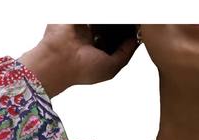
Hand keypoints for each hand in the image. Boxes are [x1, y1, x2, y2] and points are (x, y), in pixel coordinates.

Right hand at [19, 25, 138, 97]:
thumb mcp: (111, 67)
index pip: (115, 38)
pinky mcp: (76, 15)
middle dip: (121, 24)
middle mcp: (90, 37)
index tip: (139, 29)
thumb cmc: (82, 69)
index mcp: (97, 50)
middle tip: (136, 20)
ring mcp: (83, 25)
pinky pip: (92, 10)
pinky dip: (100, 14)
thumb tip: (136, 39)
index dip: (127, 34)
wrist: (58, 60)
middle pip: (111, 25)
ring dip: (113, 18)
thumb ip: (125, 53)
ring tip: (128, 15)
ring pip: (102, 18)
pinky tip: (114, 14)